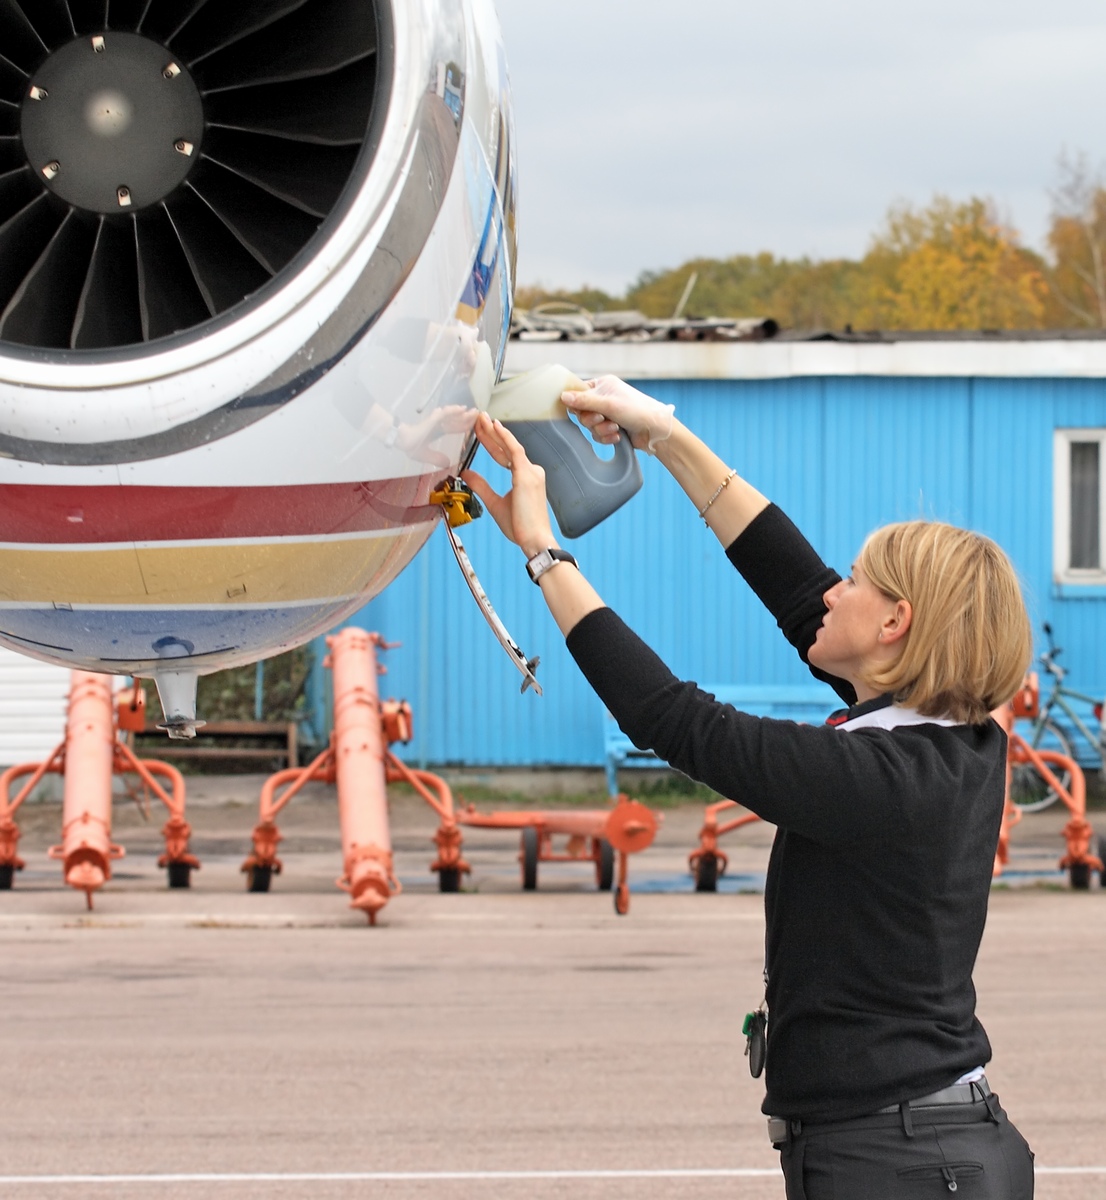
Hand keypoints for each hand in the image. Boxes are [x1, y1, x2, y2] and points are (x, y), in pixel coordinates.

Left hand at [461, 413, 556, 555]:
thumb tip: (466, 473)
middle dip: (491, 432)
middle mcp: (531, 471)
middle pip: (506, 447)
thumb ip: (481, 486)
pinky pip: (514, 451)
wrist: (534, 539)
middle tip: (479, 417)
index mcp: (525, 477)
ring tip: (482, 418)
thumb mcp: (494, 503)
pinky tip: (495, 427)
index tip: (481, 431)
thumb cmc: (520, 527)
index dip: (492, 442)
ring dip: (494, 431)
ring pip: (509, 446)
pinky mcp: (527, 475)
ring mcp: (531, 472)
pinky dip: (504, 438)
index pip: (504, 454)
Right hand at [560, 376, 675, 453]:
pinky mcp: (612, 427)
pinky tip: (618, 436)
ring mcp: (608, 413)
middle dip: (592, 420)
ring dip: (602, 430)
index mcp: (603, 385)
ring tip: (615, 428)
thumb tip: (562, 396)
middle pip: (582, 412)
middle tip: (603, 419)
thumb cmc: (636, 410)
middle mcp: (604, 397)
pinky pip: (598, 435)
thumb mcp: (608, 404)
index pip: (578, 392)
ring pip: (590, 426)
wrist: (655, 430)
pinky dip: (607, 437)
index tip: (579, 411)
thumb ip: (584, 401)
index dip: (577, 404)